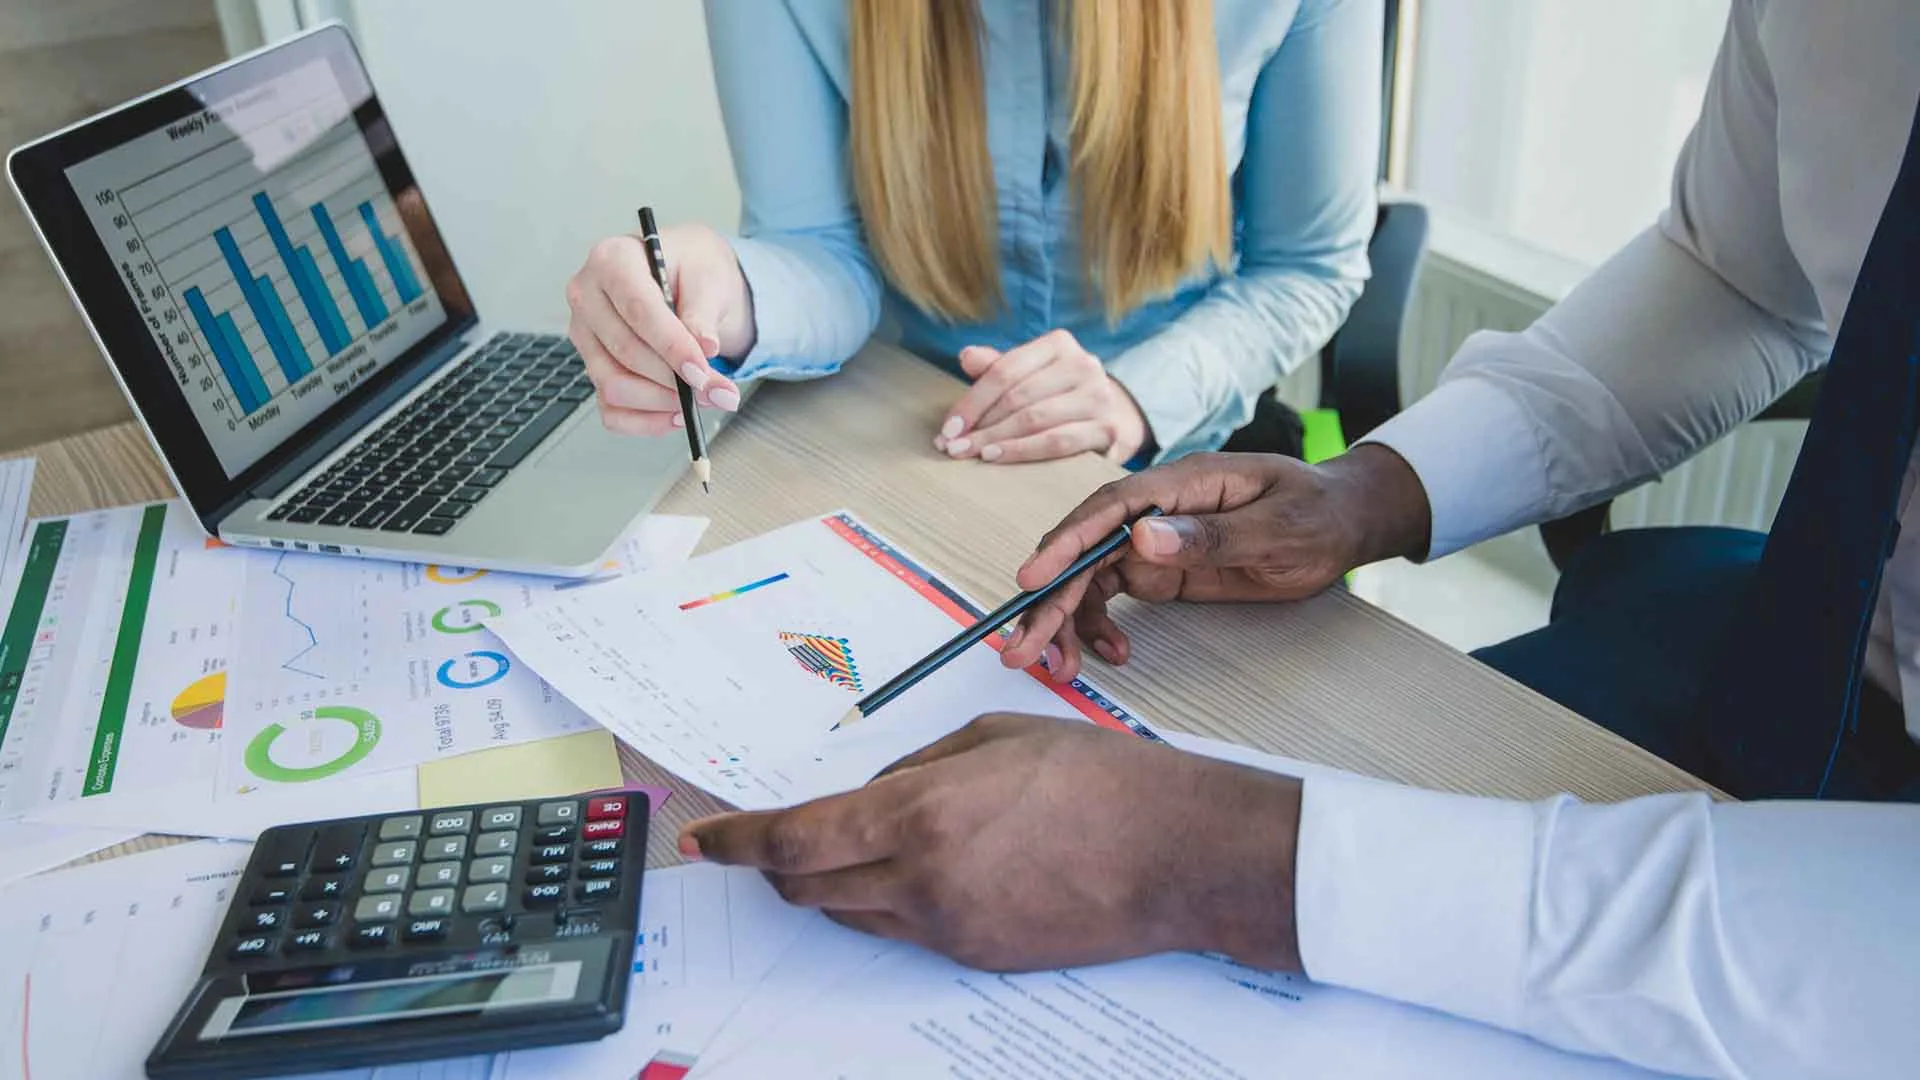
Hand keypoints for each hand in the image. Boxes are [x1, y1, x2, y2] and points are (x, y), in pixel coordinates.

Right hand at [566, 222, 753, 436]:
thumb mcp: (708, 277)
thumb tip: (704, 348)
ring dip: (664, 403)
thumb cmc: (692, 269)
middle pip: (626, 353)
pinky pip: (612, 411)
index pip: (637, 310)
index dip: (672, 347)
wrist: (687, 277)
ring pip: (615, 386)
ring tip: (704, 399)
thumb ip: (703, 312)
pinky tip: (677, 414)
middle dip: (677, 381)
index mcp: (611, 259)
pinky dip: (647, 421)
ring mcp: (585, 337)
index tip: (702, 372)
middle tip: (720, 391)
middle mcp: (588, 297)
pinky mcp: (593, 368)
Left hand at [679, 713, 1303, 972]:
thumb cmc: (1102, 781)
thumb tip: (870, 794)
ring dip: (831, 883)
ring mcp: (948, 929)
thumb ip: (916, 767)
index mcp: (921, 815)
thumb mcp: (996, 739)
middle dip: (777, 863)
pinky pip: (905, 931)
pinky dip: (889, 901)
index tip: (706, 839)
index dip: (737, 842)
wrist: (1180, 855)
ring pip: (851, 913)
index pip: (793, 840)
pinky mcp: (979, 957)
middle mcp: (922, 882)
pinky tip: (928, 868)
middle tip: (771, 839)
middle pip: (808, 886)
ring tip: (860, 846)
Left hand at [936, 330, 1148, 464]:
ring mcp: (1099, 397)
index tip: (948, 427)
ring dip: (997, 439)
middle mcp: (1083, 365)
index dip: (972, 401)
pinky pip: (1058, 442)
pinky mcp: (1108, 429)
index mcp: (1059, 344)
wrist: (1115, 414)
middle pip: (1018, 397)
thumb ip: (998, 367)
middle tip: (952, 447)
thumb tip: (965, 356)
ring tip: (970, 453)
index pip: (1005, 371)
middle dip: (980, 424)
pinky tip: (998, 457)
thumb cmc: (1058, 393)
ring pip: (1036, 420)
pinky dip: (1023, 451)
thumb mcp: (1029, 374)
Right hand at [999, 447, 1431, 678]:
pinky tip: (1110, 655)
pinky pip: (1110, 596)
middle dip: (1050, 600)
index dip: (1067, 542)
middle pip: (1086, 550)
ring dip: (1065, 620)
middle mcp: (1155, 509)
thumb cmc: (1317, 514)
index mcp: (1182, 484)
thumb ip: (1212, 535)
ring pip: (1089, 578)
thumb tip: (1142, 535)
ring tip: (1055, 666)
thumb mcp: (1279, 527)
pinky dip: (1099, 626)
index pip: (1109, 508)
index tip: (1033, 579)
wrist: (1342, 522)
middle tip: (1022, 649)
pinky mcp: (1157, 568)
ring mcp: (1152, 539)